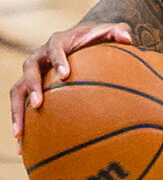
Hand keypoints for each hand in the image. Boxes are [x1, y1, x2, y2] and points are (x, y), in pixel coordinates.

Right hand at [9, 22, 131, 152]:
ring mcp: (33, 74)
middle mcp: (40, 56)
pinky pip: (19, 107)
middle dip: (32, 86)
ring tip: (20, 134)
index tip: (65, 74)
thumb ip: (119, 31)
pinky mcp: (29, 89)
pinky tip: (23, 148)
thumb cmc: (97, 38)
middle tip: (39, 104)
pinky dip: (20, 125)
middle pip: (29, 69)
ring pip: (17, 91)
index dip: (59, 59)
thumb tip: (128, 39)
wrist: (81, 43)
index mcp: (58, 41)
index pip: (56, 47)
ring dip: (16, 112)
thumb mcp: (109, 32)